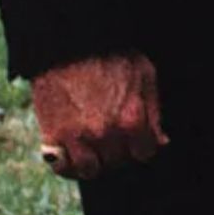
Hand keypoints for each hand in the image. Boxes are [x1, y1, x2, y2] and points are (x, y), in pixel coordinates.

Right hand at [30, 52, 167, 179]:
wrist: (68, 44)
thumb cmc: (111, 55)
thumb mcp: (145, 75)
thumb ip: (154, 113)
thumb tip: (161, 142)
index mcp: (132, 119)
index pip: (144, 153)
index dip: (141, 144)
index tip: (135, 137)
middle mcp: (105, 133)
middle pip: (117, 162)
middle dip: (119, 151)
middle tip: (113, 135)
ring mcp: (77, 137)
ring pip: (90, 170)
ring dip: (94, 161)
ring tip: (93, 146)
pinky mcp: (52, 136)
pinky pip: (62, 168)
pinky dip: (68, 164)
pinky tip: (73, 153)